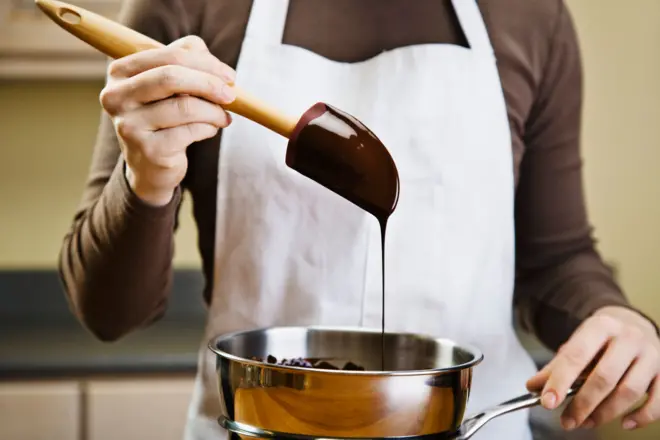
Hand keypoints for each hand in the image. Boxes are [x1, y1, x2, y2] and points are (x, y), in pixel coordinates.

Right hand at [100, 35, 235, 205]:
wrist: (149, 165)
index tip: (230, 76)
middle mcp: (116, 97)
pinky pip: (190, 131)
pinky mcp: (149, 150)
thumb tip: (213, 62)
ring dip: (213, 111)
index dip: (206, 63)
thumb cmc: (163, 115)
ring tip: (222, 117)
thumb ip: (187, 60)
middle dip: (210, 84)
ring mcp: (130, 125)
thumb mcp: (170, 83)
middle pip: (172, 77)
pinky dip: (209, 128)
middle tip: (231, 95)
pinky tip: (211, 129)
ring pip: (185, 106)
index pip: (170, 56)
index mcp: (120, 72)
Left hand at [526, 306, 659, 430]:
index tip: (547, 402)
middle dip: (583, 404)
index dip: (559, 380)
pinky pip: (657, 401)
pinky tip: (624, 423)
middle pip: (604, 377)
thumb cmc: (601, 339)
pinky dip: (641, 417)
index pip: (576, 355)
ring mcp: (650, 355)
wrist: (633, 324)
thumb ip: (556, 365)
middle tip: (567, 420)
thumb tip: (533, 387)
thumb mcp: (577, 344)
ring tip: (586, 422)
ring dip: (605, 413)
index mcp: (601, 326)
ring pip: (630, 391)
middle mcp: (629, 338)